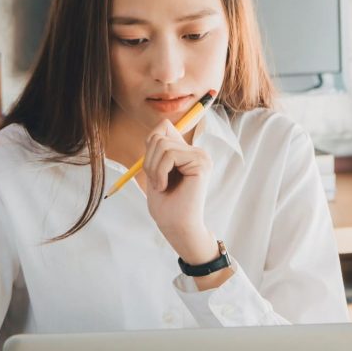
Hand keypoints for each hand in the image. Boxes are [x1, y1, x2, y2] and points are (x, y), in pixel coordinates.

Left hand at [142, 120, 217, 262]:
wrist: (177, 227)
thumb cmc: (166, 205)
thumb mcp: (155, 169)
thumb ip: (159, 147)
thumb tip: (163, 123)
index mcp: (187, 152)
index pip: (163, 127)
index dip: (150, 145)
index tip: (153, 170)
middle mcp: (197, 152)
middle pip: (160, 135)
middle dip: (149, 160)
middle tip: (156, 182)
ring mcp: (201, 156)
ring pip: (163, 145)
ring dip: (153, 168)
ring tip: (161, 186)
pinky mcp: (201, 163)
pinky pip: (170, 155)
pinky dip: (160, 172)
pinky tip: (164, 187)